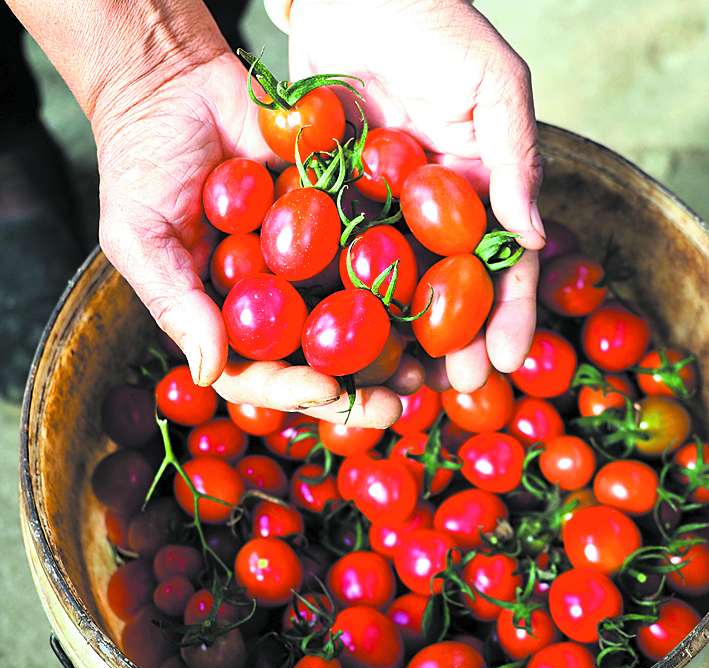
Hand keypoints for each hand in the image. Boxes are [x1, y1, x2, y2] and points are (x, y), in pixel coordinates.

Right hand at [93, 49, 403, 426]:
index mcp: (227, 316)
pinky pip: (371, 247)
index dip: (294, 390)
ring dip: (394, 344)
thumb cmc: (141, 164)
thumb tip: (209, 375)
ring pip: (356, 313)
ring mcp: (310, 260)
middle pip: (320, 357)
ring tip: (428, 366)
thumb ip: (176, 303)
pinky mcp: (337, 216)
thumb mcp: (140, 238)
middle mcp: (274, 297)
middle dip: (359, 387)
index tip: (327, 393)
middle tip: (398, 402)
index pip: (260, 370)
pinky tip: (434, 290)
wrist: (175, 83)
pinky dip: (401, 271)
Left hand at [288, 0, 544, 389]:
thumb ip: (516, 158)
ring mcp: (381, 213)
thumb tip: (533, 236)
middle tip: (447, 389)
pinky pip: (334, 258)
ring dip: (396, 339)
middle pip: (445, 294)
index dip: (507, 318)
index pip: (502, 268)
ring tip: (394, 382)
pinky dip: (338, 299)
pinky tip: (335, 337)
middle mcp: (431, 214)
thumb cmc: (439, 27)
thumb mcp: (495, 86)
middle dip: (451, 346)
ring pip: (392, 290)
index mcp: (479, 194)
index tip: (504, 363)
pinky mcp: (331, 203)